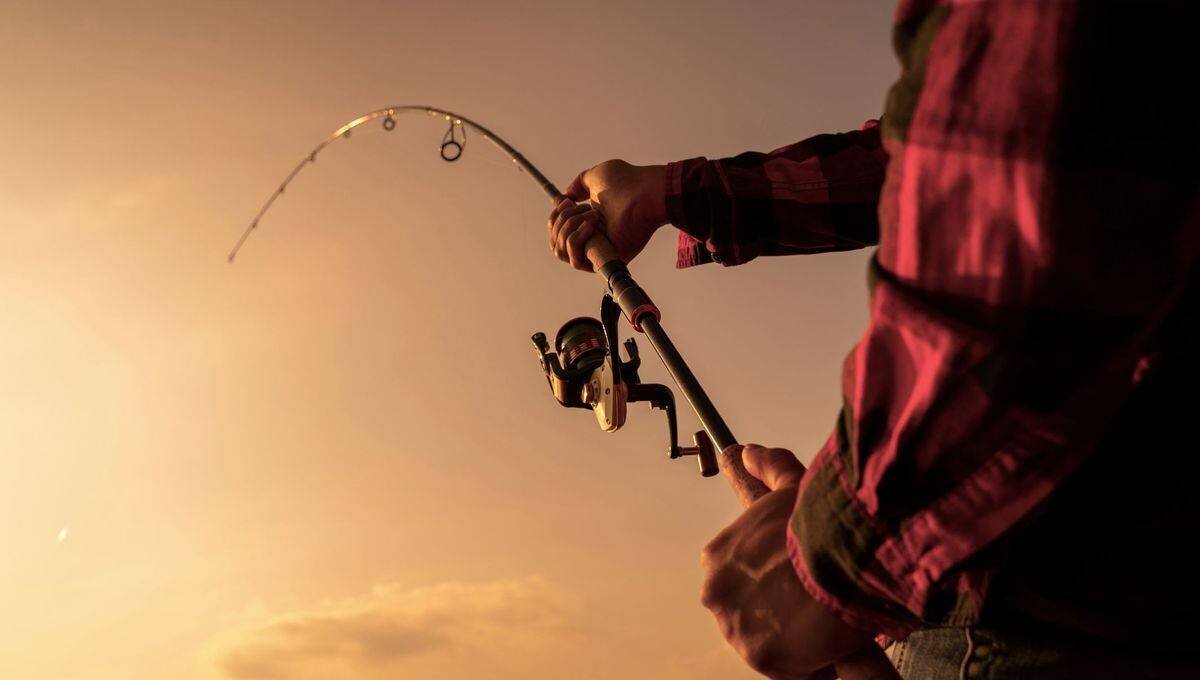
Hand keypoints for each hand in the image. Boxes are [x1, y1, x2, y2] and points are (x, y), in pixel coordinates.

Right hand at [547, 160, 667, 270]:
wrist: (644, 192)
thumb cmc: (626, 182)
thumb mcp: (595, 177)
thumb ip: (579, 184)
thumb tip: (566, 196)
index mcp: (590, 223)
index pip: (559, 231)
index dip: (555, 216)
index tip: (566, 200)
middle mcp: (593, 239)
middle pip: (555, 241)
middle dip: (561, 219)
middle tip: (580, 205)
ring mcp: (598, 251)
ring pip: (560, 250)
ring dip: (569, 227)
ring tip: (593, 214)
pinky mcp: (604, 260)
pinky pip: (574, 259)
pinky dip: (576, 238)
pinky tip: (591, 224)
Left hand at [701, 445, 899, 679]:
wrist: (842, 548)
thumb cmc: (819, 521)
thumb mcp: (790, 487)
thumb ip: (770, 468)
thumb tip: (749, 453)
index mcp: (718, 557)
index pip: (745, 582)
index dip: (775, 586)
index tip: (797, 587)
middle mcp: (717, 591)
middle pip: (752, 614)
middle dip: (782, 613)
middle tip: (815, 605)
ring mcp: (734, 626)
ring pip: (769, 644)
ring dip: (796, 640)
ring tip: (825, 623)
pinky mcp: (760, 656)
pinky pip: (789, 670)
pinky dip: (812, 664)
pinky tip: (829, 645)